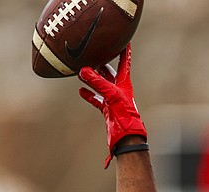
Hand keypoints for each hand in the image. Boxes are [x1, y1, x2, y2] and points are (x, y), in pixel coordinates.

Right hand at [78, 43, 146, 167]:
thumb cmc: (125, 115)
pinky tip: (81, 90)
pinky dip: (89, 94)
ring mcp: (113, 100)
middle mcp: (119, 90)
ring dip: (92, 78)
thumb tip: (83, 70)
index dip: (124, 51)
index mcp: (124, 83)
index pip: (124, 62)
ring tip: (81, 71)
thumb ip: (97, 83)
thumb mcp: (111, 95)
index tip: (123, 39)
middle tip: (93, 53)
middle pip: (110, 72)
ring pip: (101, 85)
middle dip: (102, 63)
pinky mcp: (107, 109)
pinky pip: (96, 99)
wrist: (127, 135)